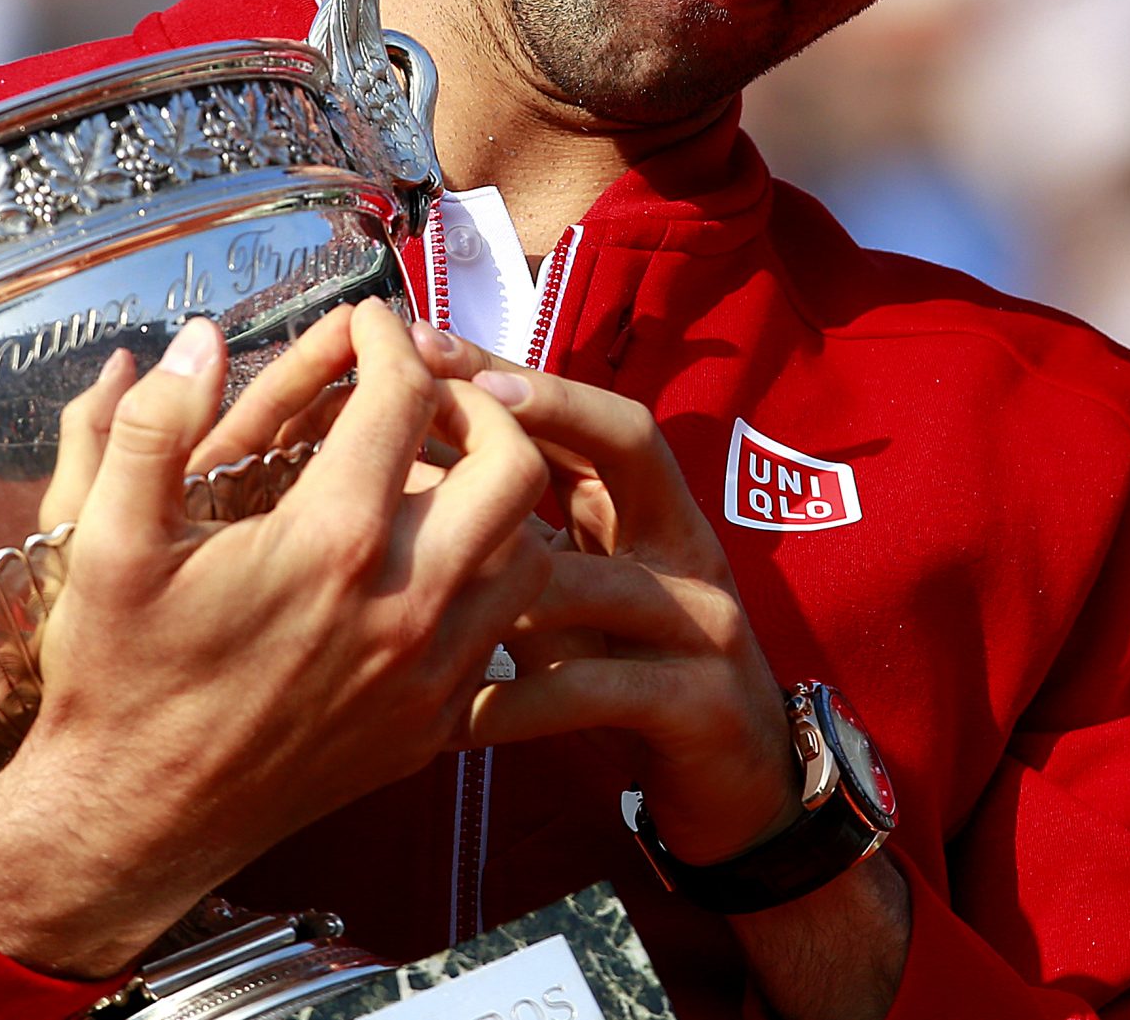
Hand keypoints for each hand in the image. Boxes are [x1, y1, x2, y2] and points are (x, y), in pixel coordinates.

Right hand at [0, 305, 550, 977]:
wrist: (137, 821)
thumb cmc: (120, 675)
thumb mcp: (105, 540)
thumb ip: (152, 426)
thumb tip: (199, 340)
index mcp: (327, 543)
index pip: (402, 398)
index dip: (387, 337)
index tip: (366, 322)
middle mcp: (402, 605)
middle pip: (511, 466)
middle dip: (478, 405)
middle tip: (424, 389)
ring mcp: (429, 674)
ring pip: (529, 550)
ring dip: (497, 494)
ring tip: (435, 470)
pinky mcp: (433, 726)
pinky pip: (503, 630)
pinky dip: (486, 578)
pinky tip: (427, 559)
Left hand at [408, 327, 801, 866]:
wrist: (731, 784)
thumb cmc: (623, 671)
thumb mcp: (570, 590)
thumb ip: (512, 534)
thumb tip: (399, 471)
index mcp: (649, 507)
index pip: (590, 413)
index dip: (517, 374)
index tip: (432, 345)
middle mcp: (685, 541)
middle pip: (627, 440)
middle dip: (537, 407)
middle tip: (444, 394)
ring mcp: (704, 619)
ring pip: (600, 574)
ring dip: (504, 581)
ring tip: (417, 576)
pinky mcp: (701, 703)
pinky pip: (600, 690)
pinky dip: (523, 704)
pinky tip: (462, 717)